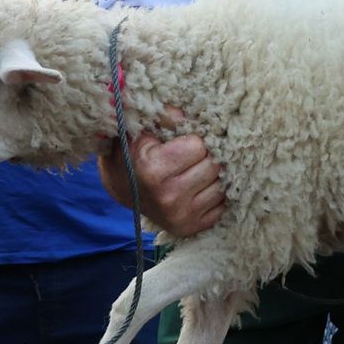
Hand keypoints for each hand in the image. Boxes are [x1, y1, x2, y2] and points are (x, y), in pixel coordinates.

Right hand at [100, 106, 225, 237]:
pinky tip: (197, 188)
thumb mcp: (141, 128)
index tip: (180, 143)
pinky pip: (221, 206)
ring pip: (221, 186)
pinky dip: (213, 195)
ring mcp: (179, 216)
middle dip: (205, 157)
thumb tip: (193, 114)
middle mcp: (167, 197)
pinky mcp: (189, 228)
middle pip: (213, 166)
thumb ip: (166, 116)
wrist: (121, 186)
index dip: (192, 140)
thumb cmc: (133, 151)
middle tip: (189, 158)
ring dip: (212, 177)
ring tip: (192, 172)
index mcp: (153, 169)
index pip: (199, 146)